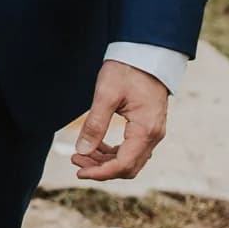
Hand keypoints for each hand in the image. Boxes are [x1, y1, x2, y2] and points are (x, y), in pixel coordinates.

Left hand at [71, 60, 169, 180]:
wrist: (145, 55)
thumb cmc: (126, 71)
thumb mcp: (106, 95)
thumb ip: (95, 124)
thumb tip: (81, 150)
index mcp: (146, 130)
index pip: (124, 164)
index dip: (101, 172)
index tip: (79, 172)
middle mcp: (153, 136)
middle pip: (128, 166)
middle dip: (101, 168)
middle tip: (75, 161)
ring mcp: (152, 132)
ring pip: (130, 159)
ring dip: (106, 161)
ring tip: (80, 154)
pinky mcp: (147, 127)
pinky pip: (132, 149)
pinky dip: (113, 152)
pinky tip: (96, 145)